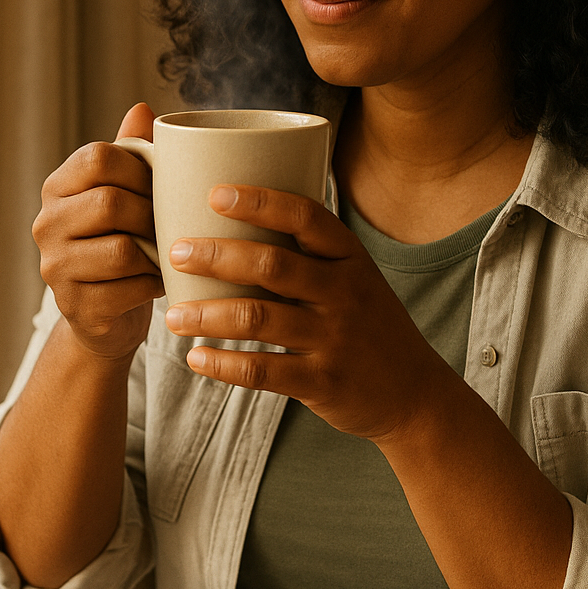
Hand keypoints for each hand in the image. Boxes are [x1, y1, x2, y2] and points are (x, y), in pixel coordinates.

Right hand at [32, 103, 163, 361]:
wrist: (107, 314)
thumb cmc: (124, 240)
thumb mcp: (126, 192)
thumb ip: (132, 152)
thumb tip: (142, 108)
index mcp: (58, 187)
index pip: (99, 157)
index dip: (141, 169)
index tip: (161, 186)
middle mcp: (46, 224)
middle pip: (110, 202)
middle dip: (151, 213)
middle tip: (168, 224)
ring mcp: (55, 268)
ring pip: (121, 249)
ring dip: (156, 252)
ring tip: (166, 252)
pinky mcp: (75, 306)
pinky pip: (128, 289)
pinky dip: (154, 285)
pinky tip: (159, 282)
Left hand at [162, 184, 456, 443]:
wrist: (415, 395)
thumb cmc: (369, 325)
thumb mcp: (356, 278)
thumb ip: (310, 255)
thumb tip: (239, 221)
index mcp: (351, 257)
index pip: (306, 216)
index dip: (260, 201)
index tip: (215, 193)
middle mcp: (344, 293)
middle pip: (272, 264)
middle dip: (217, 256)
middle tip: (176, 252)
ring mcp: (334, 338)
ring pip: (259, 319)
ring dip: (208, 315)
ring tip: (172, 316)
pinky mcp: (322, 382)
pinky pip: (263, 371)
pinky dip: (223, 365)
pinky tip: (196, 358)